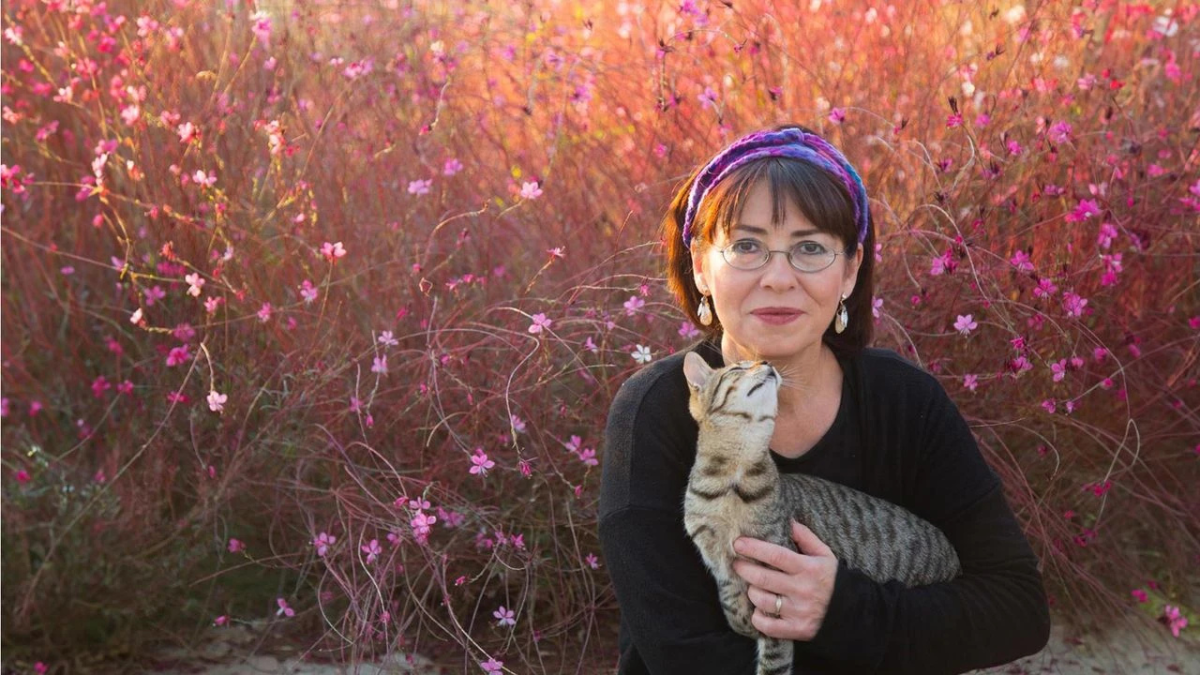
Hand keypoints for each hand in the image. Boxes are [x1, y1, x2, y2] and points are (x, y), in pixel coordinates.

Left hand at [731, 520, 837, 640]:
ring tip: (752, 585)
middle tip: (737, 563)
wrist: (850, 611)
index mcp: (809, 569)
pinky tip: (760, 608)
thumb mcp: (824, 554)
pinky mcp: (796, 629)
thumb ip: (805, 537)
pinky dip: (757, 617)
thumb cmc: (830, 578)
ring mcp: (799, 612)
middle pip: (763, 578)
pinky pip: (766, 625)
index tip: (738, 543)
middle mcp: (803, 590)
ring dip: (752, 591)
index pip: (775, 555)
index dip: (754, 548)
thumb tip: (787, 520)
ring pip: (761, 600)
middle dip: (744, 569)